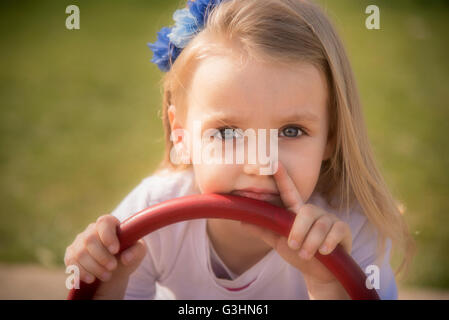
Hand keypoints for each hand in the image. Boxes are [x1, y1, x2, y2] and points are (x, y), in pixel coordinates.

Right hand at [64, 214, 146, 298]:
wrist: (116, 267)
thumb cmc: (128, 253)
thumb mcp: (138, 251)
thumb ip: (137, 250)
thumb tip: (126, 257)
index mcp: (109, 223)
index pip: (104, 223)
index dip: (108, 236)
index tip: (115, 250)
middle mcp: (92, 229)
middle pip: (90, 239)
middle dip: (101, 256)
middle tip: (113, 267)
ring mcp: (80, 241)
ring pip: (80, 253)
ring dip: (94, 267)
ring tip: (107, 276)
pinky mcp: (71, 254)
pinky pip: (71, 262)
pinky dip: (81, 272)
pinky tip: (91, 279)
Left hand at [240, 161, 351, 298]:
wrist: (319, 272)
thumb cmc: (298, 253)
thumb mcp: (277, 242)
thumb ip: (263, 230)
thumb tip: (241, 221)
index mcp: (295, 211)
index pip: (288, 191)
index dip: (282, 177)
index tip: (275, 164)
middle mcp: (313, 211)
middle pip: (305, 211)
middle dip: (298, 231)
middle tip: (293, 246)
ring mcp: (329, 218)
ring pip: (320, 225)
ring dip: (311, 243)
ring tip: (306, 255)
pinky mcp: (342, 229)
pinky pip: (337, 230)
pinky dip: (329, 243)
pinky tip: (324, 252)